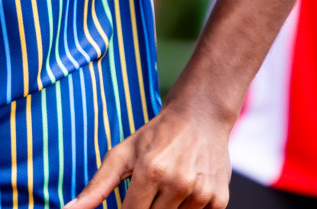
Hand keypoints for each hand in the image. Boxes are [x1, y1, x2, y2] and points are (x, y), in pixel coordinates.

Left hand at [66, 102, 231, 208]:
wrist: (200, 117)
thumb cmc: (156, 136)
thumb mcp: (122, 154)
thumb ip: (97, 185)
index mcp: (150, 171)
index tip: (126, 204)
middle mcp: (178, 183)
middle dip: (145, 208)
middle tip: (147, 190)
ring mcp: (201, 193)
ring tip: (166, 187)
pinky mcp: (219, 200)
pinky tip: (184, 190)